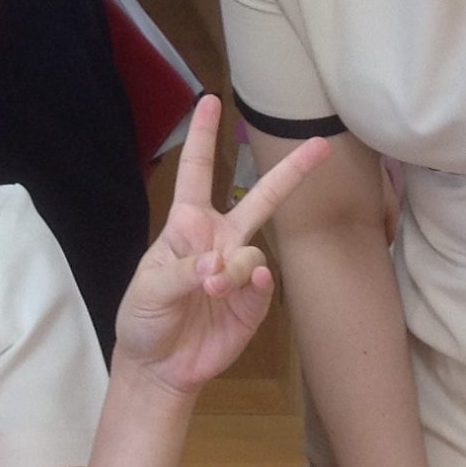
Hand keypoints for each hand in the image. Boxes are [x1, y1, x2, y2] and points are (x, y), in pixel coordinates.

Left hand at [111, 96, 327, 395]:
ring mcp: (239, 271)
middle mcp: (218, 240)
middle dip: (290, 173)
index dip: (202, 136)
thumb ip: (181, 271)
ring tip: (210, 288)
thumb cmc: (144, 317)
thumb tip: (216, 263)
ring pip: (253, 252)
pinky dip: (255, 284)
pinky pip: (264, 284)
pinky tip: (243, 288)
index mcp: (186, 225)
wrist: (158, 367)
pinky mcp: (253, 304)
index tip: (210, 99)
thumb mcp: (148, 289)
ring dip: (234, 269)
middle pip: (259, 198)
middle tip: (321, 144)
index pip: (196, 172)